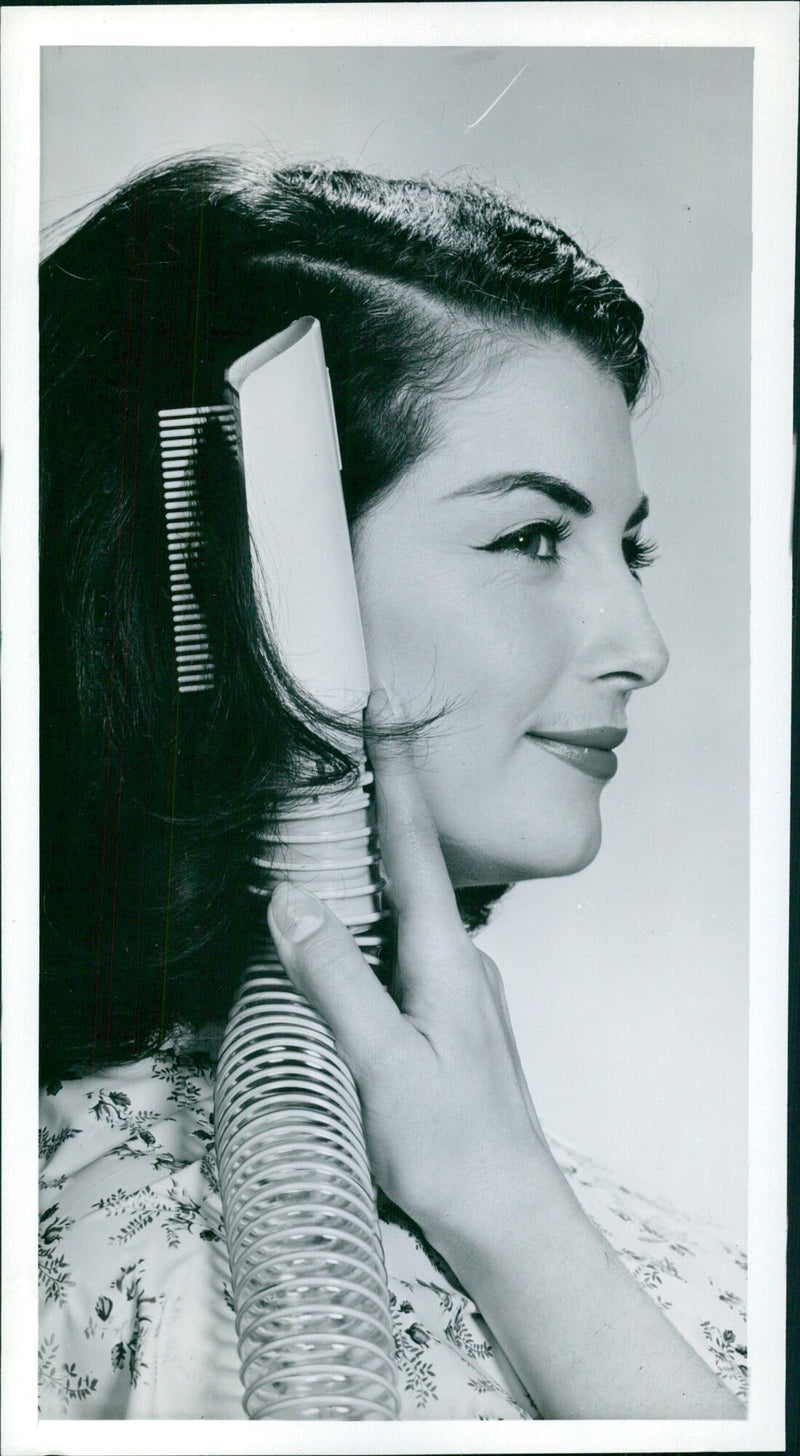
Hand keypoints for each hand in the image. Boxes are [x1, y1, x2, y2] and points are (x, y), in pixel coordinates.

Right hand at [267, 691, 549, 1256]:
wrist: (511, 1216)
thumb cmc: (451, 1148)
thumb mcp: (382, 1066)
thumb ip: (337, 983)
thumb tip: (291, 901)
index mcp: (445, 958)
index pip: (415, 845)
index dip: (396, 773)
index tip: (382, 707)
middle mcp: (460, 960)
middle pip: (414, 861)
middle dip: (383, 799)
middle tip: (346, 744)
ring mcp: (460, 989)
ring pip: (410, 904)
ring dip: (377, 856)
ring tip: (337, 819)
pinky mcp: (449, 1017)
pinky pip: (406, 943)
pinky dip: (377, 914)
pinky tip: (352, 925)